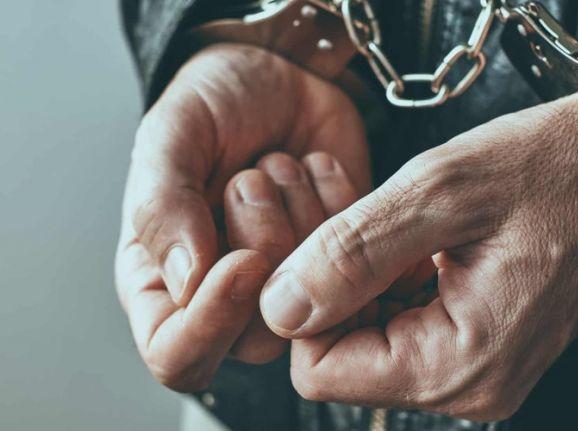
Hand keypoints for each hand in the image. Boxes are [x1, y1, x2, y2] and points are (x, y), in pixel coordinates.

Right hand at [115, 44, 368, 390]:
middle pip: (256, 334)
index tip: (244, 261)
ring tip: (284, 164)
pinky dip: (339, 206)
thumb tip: (185, 283)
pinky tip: (318, 167)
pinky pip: (360, 263)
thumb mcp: (169, 136)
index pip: (176, 355)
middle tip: (254, 176)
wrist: (279, 76)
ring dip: (303, 221)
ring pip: (315, 304)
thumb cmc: (214, 105)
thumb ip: (162, 207)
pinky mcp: (340, 257)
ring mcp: (290, 280)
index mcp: (164, 280)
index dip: (210, 326)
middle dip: (266, 246)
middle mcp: (226, 294)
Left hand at [259, 93, 577, 419]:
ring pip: (367, 335)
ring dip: (354, 271)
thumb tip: (279, 309)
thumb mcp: (442, 192)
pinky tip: (393, 225)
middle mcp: (469, 383)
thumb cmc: (555, 166)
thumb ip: (351, 254)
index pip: (321, 370)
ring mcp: (477, 365)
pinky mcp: (481, 339)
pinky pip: (402, 320)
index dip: (303, 303)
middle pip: (343, 354)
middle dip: (327, 280)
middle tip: (338, 205)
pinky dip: (384, 273)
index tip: (314, 238)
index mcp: (460, 364)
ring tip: (366, 205)